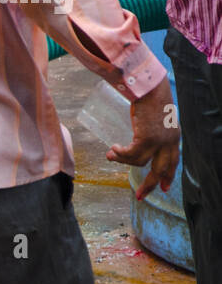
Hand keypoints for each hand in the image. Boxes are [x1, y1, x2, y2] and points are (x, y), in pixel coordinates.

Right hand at [108, 77, 179, 198]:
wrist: (149, 88)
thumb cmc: (149, 97)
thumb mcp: (153, 119)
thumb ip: (149, 130)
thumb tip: (135, 139)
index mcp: (173, 137)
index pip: (173, 161)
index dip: (168, 175)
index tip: (164, 188)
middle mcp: (170, 141)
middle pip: (161, 170)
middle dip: (150, 184)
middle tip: (140, 196)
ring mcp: (159, 141)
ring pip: (140, 163)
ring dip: (123, 161)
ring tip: (111, 155)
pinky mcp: (147, 139)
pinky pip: (131, 155)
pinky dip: (120, 154)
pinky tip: (112, 148)